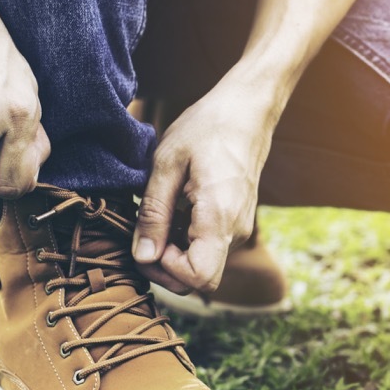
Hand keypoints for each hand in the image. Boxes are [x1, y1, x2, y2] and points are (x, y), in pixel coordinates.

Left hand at [132, 71, 282, 293]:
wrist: (247, 110)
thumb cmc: (207, 128)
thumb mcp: (168, 163)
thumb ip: (154, 213)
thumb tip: (142, 257)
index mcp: (220, 217)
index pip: (199, 277)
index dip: (166, 269)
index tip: (148, 240)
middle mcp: (235, 231)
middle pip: (199, 279)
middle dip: (164, 267)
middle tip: (143, 232)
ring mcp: (239, 229)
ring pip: (202, 265)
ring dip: (173, 252)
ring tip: (159, 213)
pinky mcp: (235, 223)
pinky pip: (207, 248)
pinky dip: (184, 240)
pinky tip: (174, 210)